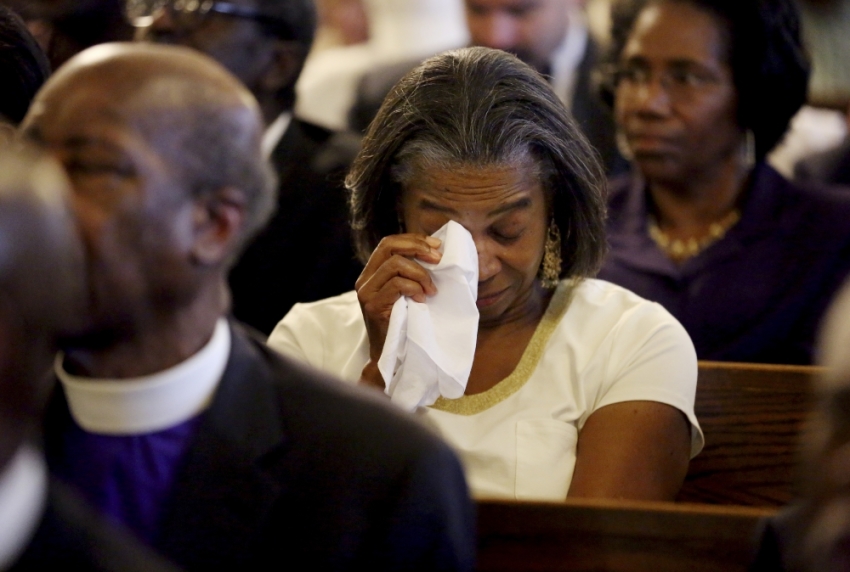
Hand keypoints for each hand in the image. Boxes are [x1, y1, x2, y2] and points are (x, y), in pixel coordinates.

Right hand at [355, 234, 441, 387]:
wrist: (391, 355)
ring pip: (395, 264)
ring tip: (431, 290)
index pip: (389, 242)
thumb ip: (411, 272)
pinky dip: (415, 288)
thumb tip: (436, 251)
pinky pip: (397, 285)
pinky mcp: (373, 305)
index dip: (413, 239)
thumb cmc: (405, 323)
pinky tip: (422, 300)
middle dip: (417, 247)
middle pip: (389, 246)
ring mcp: (366, 292)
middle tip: (438, 259)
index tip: (436, 245)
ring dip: (420, 274)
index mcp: (372, 273)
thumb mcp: (407, 292)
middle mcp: (365, 279)